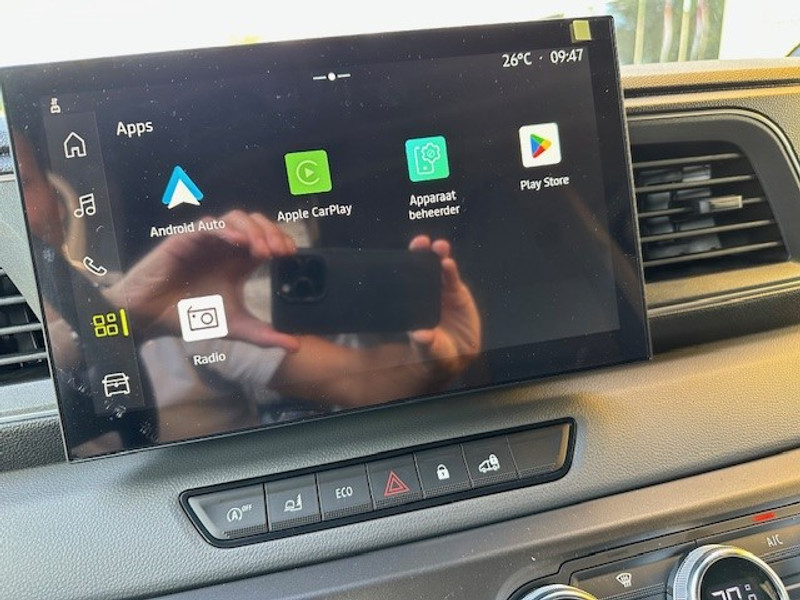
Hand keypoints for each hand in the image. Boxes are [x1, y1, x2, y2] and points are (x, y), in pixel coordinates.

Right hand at [107, 210, 299, 351]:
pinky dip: (225, 230)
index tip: (290, 255)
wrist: (151, 318)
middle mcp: (225, 246)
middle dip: (272, 232)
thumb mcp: (235, 327)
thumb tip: (296, 346)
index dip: (281, 240)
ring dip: (253, 230)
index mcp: (239, 261)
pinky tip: (238, 241)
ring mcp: (206, 240)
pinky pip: (208, 225)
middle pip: (255, 223)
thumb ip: (264, 335)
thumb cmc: (191, 316)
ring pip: (235, 218)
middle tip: (281, 251)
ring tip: (262, 250)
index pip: (267, 239)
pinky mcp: (186, 238)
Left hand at [408, 235, 480, 380]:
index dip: (403, 267)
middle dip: (420, 254)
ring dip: (437, 256)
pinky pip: (452, 278)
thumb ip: (425, 342)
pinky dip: (450, 270)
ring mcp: (440, 292)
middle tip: (420, 243)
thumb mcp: (428, 350)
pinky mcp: (456, 293)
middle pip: (420, 270)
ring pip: (437, 269)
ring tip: (438, 247)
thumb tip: (421, 335)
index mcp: (409, 305)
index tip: (400, 258)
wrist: (457, 356)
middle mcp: (423, 294)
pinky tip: (448, 263)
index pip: (404, 282)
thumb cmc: (434, 352)